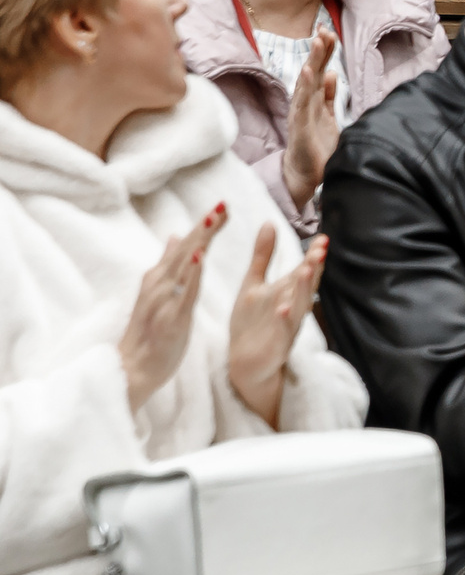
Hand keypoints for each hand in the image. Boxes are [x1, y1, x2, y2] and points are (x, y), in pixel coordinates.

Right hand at [120, 203, 225, 413]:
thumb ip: (170, 266)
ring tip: (215, 219)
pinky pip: (183, 292)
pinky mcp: (170, 317)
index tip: (221, 206)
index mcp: (160, 278)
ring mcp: (163, 299)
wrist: (131, 370)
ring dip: (200, 240)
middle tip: (223, 204)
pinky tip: (201, 256)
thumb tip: (174, 237)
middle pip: (185, 249)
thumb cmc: (150, 333)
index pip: (185, 246)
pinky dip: (191, 273)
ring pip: (184, 264)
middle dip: (204, 226)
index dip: (203, 226)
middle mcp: (159, 284)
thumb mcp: (160, 294)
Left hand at [227, 224, 326, 428]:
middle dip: (313, 268)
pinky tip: (284, 309)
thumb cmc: (252, 323)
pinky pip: (283, 331)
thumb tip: (270, 222)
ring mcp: (287, 325)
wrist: (244, 363)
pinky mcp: (277, 344)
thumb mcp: (254, 284)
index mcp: (287, 291)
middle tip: (320, 251)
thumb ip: (263, 256)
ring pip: (300, 305)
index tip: (322, 238)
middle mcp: (292, 306)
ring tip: (308, 270)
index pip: (304, 270)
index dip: (314, 255)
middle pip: (306, 285)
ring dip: (304, 289)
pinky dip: (285, 320)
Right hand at [279, 23, 340, 210]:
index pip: (319, 70)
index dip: (324, 52)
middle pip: (312, 71)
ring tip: (318, 41)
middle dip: (319, 50)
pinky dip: (307, 86)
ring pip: (307, 82)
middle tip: (324, 28)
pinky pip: (303, 103)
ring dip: (313, 61)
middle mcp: (305, 103)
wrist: (306, 175)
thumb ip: (328, 96)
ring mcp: (301, 113)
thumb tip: (331, 73)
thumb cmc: (316, 146)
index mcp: (314, 100)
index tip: (329, 31)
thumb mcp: (327, 116)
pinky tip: (310, 71)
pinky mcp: (301, 126)